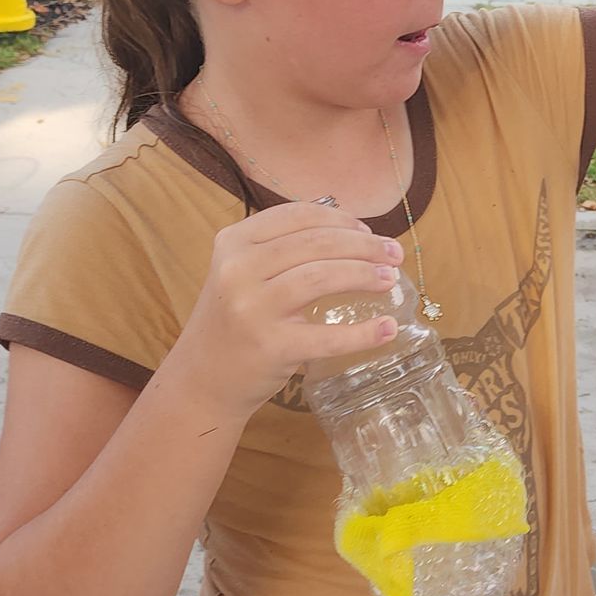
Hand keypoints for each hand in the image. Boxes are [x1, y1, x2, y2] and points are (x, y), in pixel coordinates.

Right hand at [172, 204, 405, 417]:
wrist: (202, 379)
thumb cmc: (233, 322)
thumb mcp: (241, 273)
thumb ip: (280, 249)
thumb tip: (352, 232)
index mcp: (234, 242)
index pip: (297, 216)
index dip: (340, 219)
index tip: (368, 231)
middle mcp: (238, 269)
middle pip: (316, 243)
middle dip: (364, 245)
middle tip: (393, 254)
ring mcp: (252, 308)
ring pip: (321, 277)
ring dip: (364, 275)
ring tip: (390, 280)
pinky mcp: (270, 346)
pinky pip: (327, 336)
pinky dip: (362, 332)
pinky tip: (386, 328)